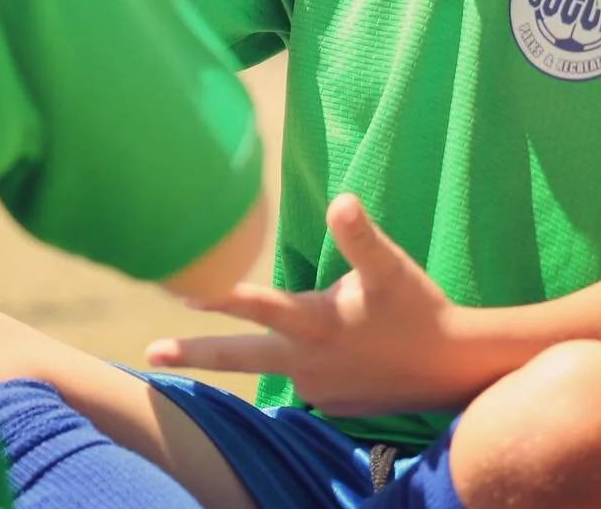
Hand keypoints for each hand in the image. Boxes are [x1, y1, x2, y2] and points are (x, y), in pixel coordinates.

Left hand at [146, 194, 468, 417]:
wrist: (452, 369)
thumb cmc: (418, 308)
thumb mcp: (391, 268)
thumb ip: (360, 237)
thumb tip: (342, 200)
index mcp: (315, 323)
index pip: (257, 305)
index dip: (218, 295)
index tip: (180, 292)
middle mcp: (306, 361)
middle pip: (239, 356)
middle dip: (193, 354)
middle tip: (149, 353)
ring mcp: (317, 387)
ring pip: (268, 367)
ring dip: (238, 358)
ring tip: (206, 351)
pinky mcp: (331, 402)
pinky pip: (303, 379)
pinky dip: (296, 364)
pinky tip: (315, 352)